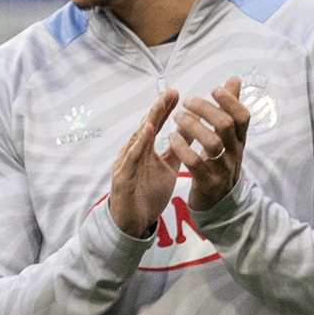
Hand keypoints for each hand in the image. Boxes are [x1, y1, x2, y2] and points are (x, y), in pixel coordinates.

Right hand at [107, 89, 184, 240]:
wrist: (132, 222)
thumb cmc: (147, 194)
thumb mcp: (168, 167)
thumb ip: (177, 148)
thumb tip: (190, 128)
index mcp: (144, 151)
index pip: (155, 126)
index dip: (165, 110)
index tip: (177, 93)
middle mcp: (133, 153)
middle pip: (146, 127)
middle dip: (158, 109)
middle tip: (170, 92)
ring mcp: (126, 164)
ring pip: (138, 139)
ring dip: (148, 120)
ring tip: (160, 104)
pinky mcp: (122, 177)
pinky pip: (131, 158)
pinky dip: (139, 143)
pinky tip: (147, 130)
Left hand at [167, 78, 251, 207]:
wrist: (219, 202)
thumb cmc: (220, 162)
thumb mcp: (228, 137)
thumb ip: (229, 108)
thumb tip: (234, 79)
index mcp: (239, 140)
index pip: (242, 116)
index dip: (230, 101)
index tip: (214, 89)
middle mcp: (234, 153)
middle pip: (225, 125)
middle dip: (205, 109)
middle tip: (186, 102)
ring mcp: (222, 168)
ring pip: (212, 142)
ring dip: (192, 126)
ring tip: (177, 117)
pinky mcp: (208, 182)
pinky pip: (195, 163)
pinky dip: (182, 148)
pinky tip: (172, 137)